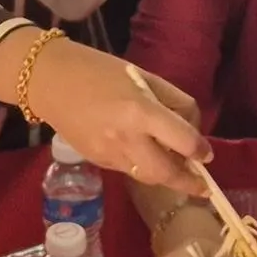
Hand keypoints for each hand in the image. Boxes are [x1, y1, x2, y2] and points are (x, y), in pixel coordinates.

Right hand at [17, 34, 208, 184]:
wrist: (49, 81)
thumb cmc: (99, 70)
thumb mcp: (143, 76)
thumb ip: (172, 102)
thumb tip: (192, 129)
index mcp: (141, 111)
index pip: (182, 141)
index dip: (200, 150)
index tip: (207, 155)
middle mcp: (126, 138)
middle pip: (165, 173)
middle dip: (187, 183)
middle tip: (201, 186)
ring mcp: (109, 154)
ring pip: (147, 176)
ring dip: (164, 175)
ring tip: (175, 167)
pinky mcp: (97, 161)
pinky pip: (128, 169)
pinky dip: (141, 165)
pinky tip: (142, 152)